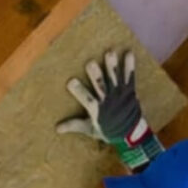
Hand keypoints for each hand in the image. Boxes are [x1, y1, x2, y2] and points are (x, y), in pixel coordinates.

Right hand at [56, 49, 164, 169]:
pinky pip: (129, 77)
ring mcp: (120, 94)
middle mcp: (108, 100)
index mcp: (97, 110)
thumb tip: (57, 128)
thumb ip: (74, 125)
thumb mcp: (90, 130)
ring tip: (110, 53)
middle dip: (96, 75)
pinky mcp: (129, 90)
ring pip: (114, 78)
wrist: (130, 134)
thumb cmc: (108, 130)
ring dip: (112, 66)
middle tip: (90, 63)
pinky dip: (129, 66)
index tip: (70, 81)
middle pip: (101, 86)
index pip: (87, 99)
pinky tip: (128, 53)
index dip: (79, 91)